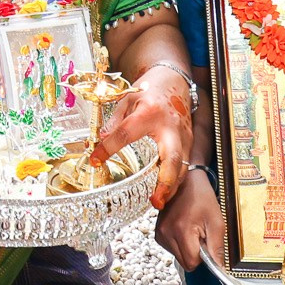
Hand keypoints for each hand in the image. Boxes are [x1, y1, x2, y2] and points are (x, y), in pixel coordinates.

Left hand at [100, 75, 191, 208]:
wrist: (174, 82)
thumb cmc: (150, 90)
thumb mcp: (127, 98)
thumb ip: (115, 121)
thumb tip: (101, 142)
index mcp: (149, 112)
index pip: (126, 133)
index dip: (109, 148)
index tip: (95, 159)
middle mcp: (170, 126)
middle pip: (172, 157)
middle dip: (165, 182)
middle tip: (154, 200)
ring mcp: (183, 136)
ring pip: (183, 166)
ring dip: (171, 187)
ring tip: (158, 202)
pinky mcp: (189, 142)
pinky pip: (185, 165)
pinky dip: (175, 181)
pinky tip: (164, 193)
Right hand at [154, 171, 221, 271]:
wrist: (185, 181)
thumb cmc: (202, 198)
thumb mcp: (217, 221)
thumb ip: (217, 247)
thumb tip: (219, 269)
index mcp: (181, 231)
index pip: (192, 263)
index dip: (203, 257)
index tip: (207, 243)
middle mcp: (166, 234)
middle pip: (184, 262)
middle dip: (196, 254)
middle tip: (201, 235)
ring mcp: (160, 234)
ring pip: (178, 257)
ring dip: (188, 249)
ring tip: (192, 230)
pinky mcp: (158, 234)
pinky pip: (172, 250)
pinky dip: (180, 244)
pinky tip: (184, 229)